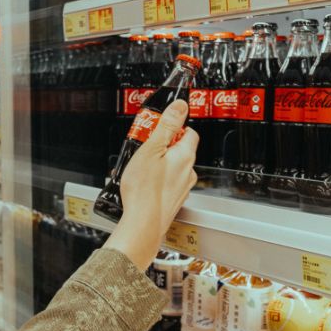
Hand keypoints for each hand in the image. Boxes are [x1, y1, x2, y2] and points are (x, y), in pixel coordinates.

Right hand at [104, 99, 197, 271]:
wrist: (142, 224)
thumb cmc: (144, 190)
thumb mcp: (151, 149)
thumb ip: (167, 126)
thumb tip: (180, 106)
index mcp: (185, 156)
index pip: (189, 132)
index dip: (176, 127)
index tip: (162, 127)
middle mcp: (188, 172)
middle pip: (181, 150)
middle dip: (165, 147)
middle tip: (146, 148)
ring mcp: (182, 188)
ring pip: (174, 168)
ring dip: (161, 165)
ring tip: (141, 168)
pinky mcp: (174, 201)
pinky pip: (168, 184)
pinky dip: (158, 181)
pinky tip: (144, 185)